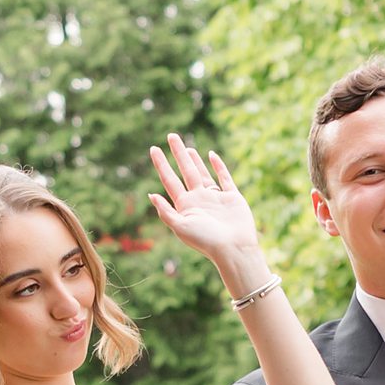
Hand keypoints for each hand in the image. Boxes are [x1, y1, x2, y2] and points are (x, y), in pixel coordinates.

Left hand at [149, 138, 262, 287]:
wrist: (234, 248)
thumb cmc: (206, 240)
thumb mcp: (181, 227)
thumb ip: (166, 212)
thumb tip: (150, 195)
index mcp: (185, 206)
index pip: (169, 180)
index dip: (161, 164)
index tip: (153, 148)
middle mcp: (198, 200)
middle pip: (185, 171)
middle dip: (177, 154)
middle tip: (171, 135)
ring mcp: (215, 198)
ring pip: (202, 174)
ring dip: (194, 160)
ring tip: (187, 148)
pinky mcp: (232, 198)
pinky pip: (224, 178)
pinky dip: (219, 166)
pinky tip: (212, 155)